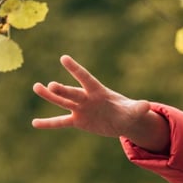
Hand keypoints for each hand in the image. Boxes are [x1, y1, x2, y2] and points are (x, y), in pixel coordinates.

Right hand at [32, 55, 169, 151]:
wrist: (122, 120)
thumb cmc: (128, 111)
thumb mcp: (134, 112)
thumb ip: (138, 108)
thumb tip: (147, 106)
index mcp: (98, 91)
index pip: (85, 78)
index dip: (75, 69)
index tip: (64, 58)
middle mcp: (86, 97)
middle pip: (72, 92)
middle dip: (62, 89)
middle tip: (50, 85)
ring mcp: (80, 109)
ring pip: (62, 102)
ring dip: (50, 96)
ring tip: (36, 87)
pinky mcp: (78, 121)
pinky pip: (60, 122)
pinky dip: (48, 124)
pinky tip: (34, 123)